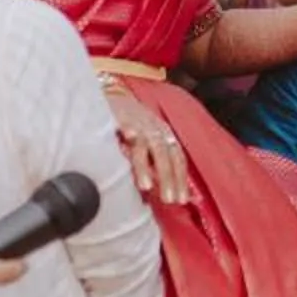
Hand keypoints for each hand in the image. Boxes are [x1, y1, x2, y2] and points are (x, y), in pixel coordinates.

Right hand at [106, 84, 191, 206]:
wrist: (116, 95)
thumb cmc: (133, 125)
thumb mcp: (149, 144)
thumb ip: (157, 166)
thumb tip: (169, 193)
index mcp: (165, 136)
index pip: (177, 159)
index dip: (180, 179)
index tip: (181, 200)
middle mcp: (154, 129)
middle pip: (164, 154)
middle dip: (167, 178)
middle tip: (168, 199)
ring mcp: (137, 122)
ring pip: (145, 144)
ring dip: (146, 165)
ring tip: (145, 186)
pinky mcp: (120, 115)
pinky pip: (125, 122)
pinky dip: (129, 129)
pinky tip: (128, 138)